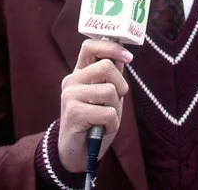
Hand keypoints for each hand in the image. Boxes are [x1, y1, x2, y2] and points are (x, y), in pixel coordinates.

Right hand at [57, 39, 132, 172]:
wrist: (78, 152)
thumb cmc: (96, 121)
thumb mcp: (108, 96)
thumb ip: (112, 76)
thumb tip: (122, 56)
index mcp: (80, 73)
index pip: (90, 46)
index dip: (111, 47)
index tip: (127, 58)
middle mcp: (71, 81)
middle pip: (106, 66)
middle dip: (120, 85)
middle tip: (115, 101)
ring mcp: (70, 96)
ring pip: (109, 91)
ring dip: (115, 108)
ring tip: (105, 118)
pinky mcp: (73, 113)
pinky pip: (108, 112)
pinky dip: (112, 124)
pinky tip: (102, 129)